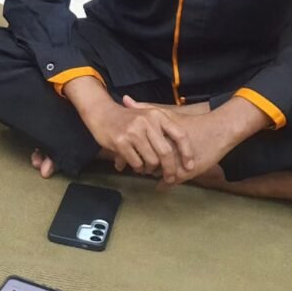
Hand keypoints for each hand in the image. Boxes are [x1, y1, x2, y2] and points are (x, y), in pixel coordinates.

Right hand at [62, 77, 194, 183]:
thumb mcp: (147, 116)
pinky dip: (138, 168)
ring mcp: (133, 132)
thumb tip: (182, 152)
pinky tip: (135, 166)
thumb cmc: (127, 117)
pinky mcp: (121, 142)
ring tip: (147, 169)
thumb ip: (164, 129)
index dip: (187, 152)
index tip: (190, 166)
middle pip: (166, 152)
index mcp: (157, 116)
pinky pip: (136, 163)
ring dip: (150, 169)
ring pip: (151, 160)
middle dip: (170, 169)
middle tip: (170, 178)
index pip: (180, 135)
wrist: (101, 112)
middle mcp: (147, 122)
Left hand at [122, 95, 269, 186]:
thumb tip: (125, 99)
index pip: (135, 147)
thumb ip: (145, 108)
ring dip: (151, 173)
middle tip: (130, 164)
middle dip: (137, 164)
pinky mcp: (186, 173)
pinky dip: (163, 183)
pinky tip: (160, 183)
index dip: (129, 150)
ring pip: (155, 173)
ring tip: (148, 169)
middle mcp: (165, 150)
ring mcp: (175, 163)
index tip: (125, 151)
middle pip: (143, 162)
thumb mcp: (167, 114)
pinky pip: (168, 182)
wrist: (218, 131)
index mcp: (158, 136)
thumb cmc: (191, 122)